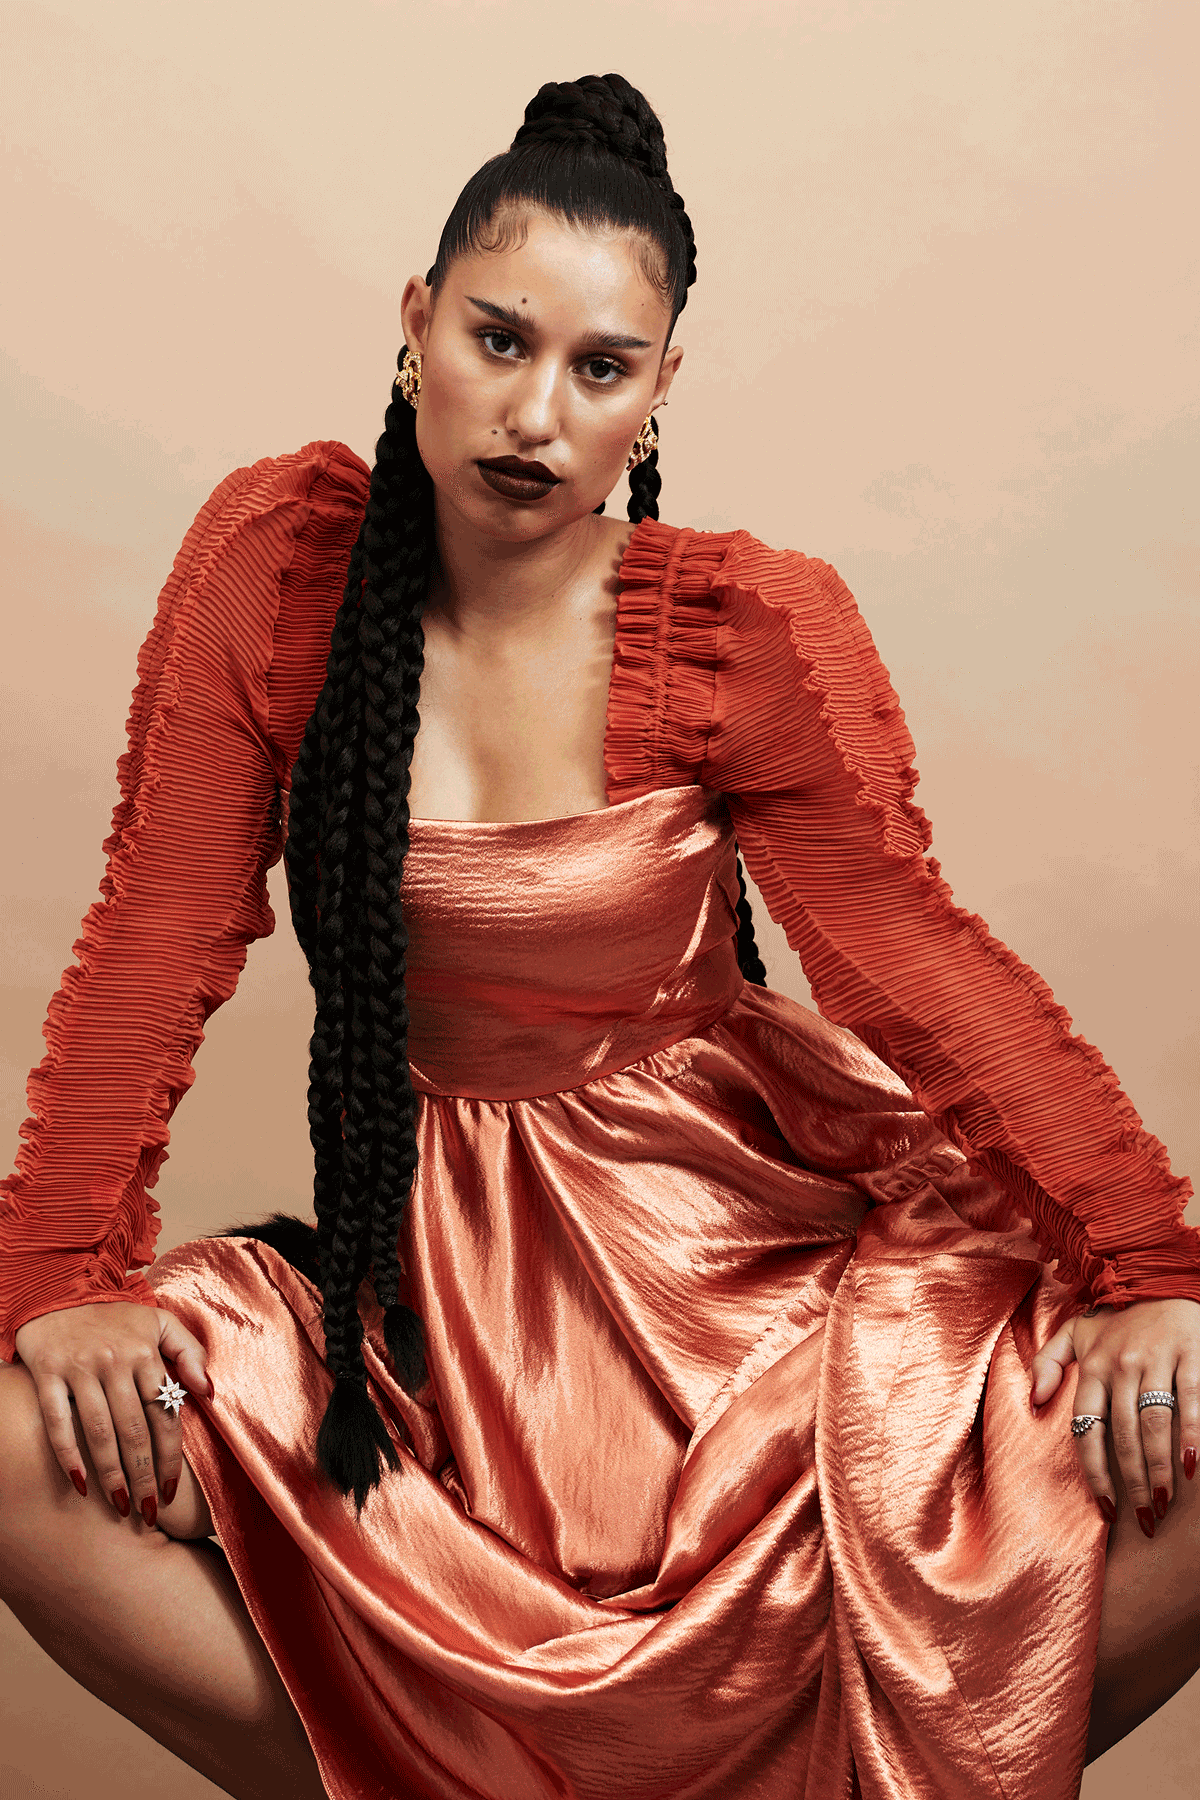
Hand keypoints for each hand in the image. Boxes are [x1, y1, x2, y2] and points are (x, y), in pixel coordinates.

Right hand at [14, 1301, 211, 1523]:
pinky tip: (79, 1485)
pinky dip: (68, 1455)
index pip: (165, 1413)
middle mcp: (115, 1361)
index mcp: (145, 1353)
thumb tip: (209, 1391)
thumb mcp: (159, 1323)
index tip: (171, 1490)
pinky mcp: (48, 1373)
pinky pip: (58, 1421)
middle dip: (143, 1474)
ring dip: (111, 1473)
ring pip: (99, 1431)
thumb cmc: (114, 1317)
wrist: (58, 1291)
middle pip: (134, 1429)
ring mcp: (80, 1368)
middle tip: (147, 1510)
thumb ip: (189, 1352)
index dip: (170, 1456)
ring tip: (119, 1506)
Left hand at [1030, 1297, 1199, 1533]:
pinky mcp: (1190, 1355)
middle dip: (1133, 1483)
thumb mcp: (1074, 1333)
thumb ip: (1047, 1364)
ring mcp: (1156, 1360)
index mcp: (1092, 1367)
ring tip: (1165, 1503)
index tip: (1106, 1508)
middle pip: (1124, 1437)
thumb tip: (1033, 1401)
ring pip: (1156, 1425)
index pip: (1088, 1429)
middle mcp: (1120, 1366)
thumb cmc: (1117, 1317)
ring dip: (1160, 1470)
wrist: (1158, 1277)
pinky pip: (1191, 1401)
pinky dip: (1193, 1435)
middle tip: (1145, 1519)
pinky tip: (1193, 1466)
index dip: (1096, 1472)